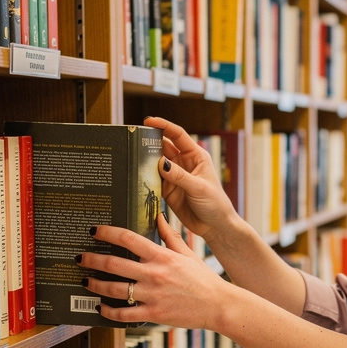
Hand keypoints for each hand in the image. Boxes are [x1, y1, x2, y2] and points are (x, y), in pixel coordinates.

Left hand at [77, 216, 229, 329]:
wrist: (218, 305)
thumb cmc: (204, 279)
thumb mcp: (188, 253)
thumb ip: (170, 235)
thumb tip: (159, 216)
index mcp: (162, 256)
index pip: (129, 239)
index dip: (108, 232)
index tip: (94, 230)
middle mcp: (154, 274)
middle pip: (114, 263)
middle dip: (92, 259)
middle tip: (80, 257)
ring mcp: (152, 295)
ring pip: (114, 289)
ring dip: (95, 284)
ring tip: (85, 281)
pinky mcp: (153, 314)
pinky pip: (124, 314)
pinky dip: (108, 311)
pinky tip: (100, 307)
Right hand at [144, 116, 237, 242]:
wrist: (215, 226)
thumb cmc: (215, 204)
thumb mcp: (198, 187)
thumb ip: (179, 176)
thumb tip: (160, 162)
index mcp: (196, 156)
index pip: (178, 135)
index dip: (163, 126)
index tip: (148, 121)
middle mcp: (184, 163)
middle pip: (164, 147)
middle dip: (150, 142)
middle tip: (134, 140)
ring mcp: (175, 176)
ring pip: (156, 163)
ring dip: (146, 160)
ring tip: (131, 156)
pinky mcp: (168, 190)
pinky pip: (154, 180)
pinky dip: (145, 178)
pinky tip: (135, 175)